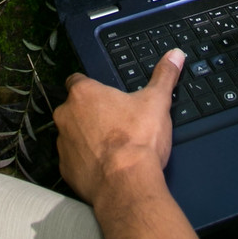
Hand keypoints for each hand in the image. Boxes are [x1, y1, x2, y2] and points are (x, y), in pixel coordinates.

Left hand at [57, 49, 185, 209]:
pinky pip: (73, 160)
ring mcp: (62, 143)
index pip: (78, 81)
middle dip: (90, 115)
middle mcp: (66, 115)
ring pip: (71, 135)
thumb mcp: (157, 101)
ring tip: (111, 147)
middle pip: (73, 109)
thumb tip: (174, 55)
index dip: (92, 88)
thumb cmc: (138, 140)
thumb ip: (164, 75)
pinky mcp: (65, 168)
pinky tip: (104, 166)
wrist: (126, 183)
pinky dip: (85, 162)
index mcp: (84, 93)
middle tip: (114, 124)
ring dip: (86, 138)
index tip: (106, 97)